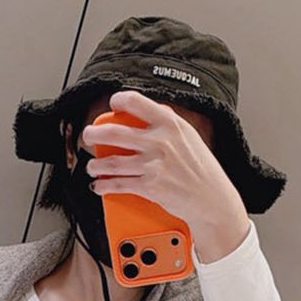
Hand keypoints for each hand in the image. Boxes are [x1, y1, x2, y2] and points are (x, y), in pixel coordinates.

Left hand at [82, 93, 248, 265]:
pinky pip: (117, 184)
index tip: (112, 106)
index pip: (135, 101)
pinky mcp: (148, 186)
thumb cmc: (203, 169)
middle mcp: (159, 141)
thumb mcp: (189, 136)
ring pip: (110, 162)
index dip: (118, 101)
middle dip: (93, 134)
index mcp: (170, 124)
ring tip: (92, 166)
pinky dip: (103, 186)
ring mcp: (153, 164)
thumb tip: (149, 111)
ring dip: (95, 164)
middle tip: (88, 136)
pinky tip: (99, 185)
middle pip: (113, 132)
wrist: (212, 199)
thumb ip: (168, 123)